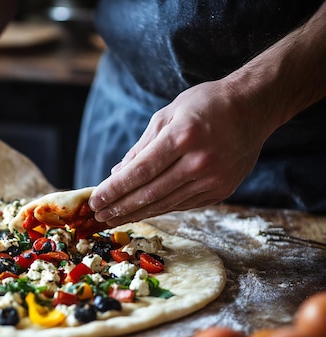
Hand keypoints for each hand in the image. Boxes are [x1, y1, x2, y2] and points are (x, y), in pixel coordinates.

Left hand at [88, 80, 270, 225]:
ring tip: (114, 219)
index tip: (95, 200)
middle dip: (120, 208)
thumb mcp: (168, 114)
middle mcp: (200, 161)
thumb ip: (141, 147)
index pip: (140, 171)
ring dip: (136, 213)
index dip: (114, 190)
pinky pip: (182, 205)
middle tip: (99, 216)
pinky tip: (141, 212)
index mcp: (183, 136)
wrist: (255, 107)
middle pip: (150, 193)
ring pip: (165, 204)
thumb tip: (116, 175)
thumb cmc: (206, 104)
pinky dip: (159, 209)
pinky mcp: (221, 191)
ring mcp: (213, 179)